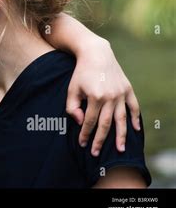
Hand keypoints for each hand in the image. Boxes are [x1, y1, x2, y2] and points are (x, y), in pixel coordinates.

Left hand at [66, 38, 140, 156]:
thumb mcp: (71, 89)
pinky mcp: (128, 89)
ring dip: (121, 135)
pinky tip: (136, 130)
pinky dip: (136, 118)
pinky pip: (134, 106)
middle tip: (96, 153)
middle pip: (105, 124)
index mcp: (94, 97)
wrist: (95, 54)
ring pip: (122, 119)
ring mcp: (120, 93)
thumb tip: (81, 122)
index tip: (82, 144)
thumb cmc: (80, 73)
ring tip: (119, 149)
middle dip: (100, 140)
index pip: (89, 122)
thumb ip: (72, 107)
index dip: (85, 134)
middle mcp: (110, 97)